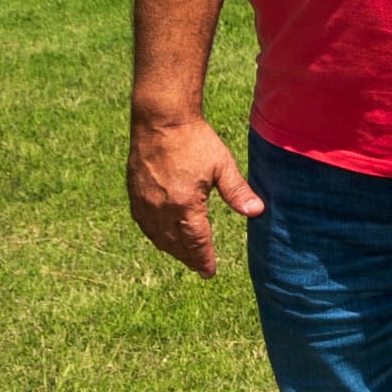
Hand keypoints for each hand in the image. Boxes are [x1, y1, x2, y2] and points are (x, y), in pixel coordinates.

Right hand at [128, 111, 262, 278]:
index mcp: (184, 205)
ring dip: (171, 249)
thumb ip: (238, 191)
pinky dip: (155, 234)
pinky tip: (162, 235)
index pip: (196, 242)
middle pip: (175, 243)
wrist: (160, 120)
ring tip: (184, 255)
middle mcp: (160, 209)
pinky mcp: (134, 193)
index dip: (203, 258)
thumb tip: (257, 212)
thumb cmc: (194, 141)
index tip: (209, 272)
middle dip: (188, 257)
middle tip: (200, 267)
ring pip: (157, 236)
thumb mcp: (222, 165)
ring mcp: (144, 202)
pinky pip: (144, 223)